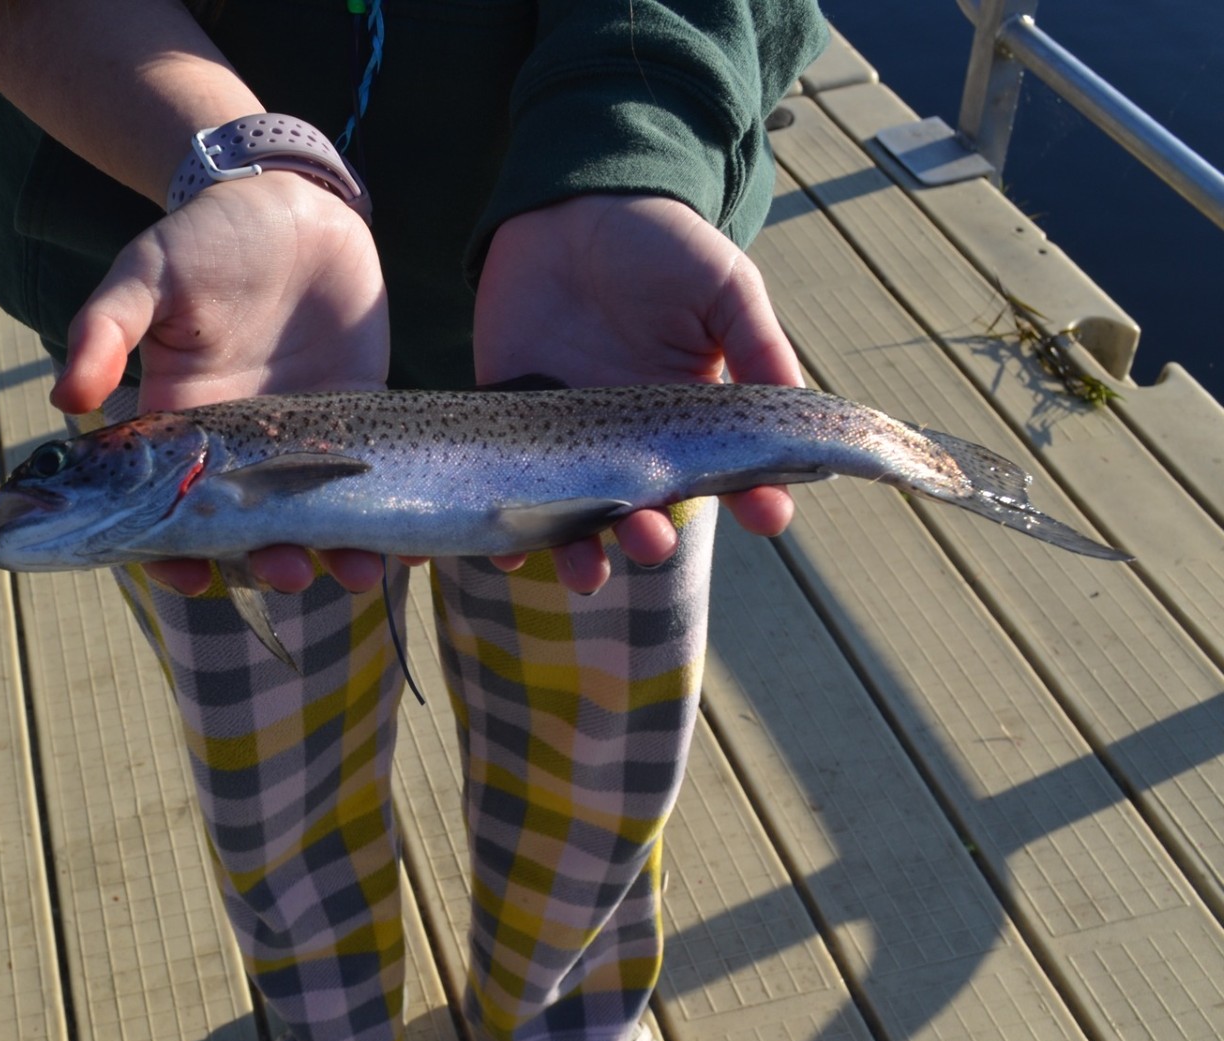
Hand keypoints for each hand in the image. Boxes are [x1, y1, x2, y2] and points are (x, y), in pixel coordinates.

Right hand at [52, 171, 388, 595]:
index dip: (172, 556)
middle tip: (292, 572)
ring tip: (363, 571)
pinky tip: (416, 546)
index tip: (191, 578)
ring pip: (317, 519)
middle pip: (250, 532)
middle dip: (270, 563)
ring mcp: (302, 440)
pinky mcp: (358, 418)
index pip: (167, 513)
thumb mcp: (145, 274)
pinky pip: (375, 481)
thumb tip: (64, 399)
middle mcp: (240, 449)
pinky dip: (396, 519)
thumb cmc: (205, 238)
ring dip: (338, 555)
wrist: (290, 202)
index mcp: (180, 426)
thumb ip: (104, 330)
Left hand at [469, 193, 802, 592]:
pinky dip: (504, 529)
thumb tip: (800, 408)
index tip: (767, 515)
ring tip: (587, 572)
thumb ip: (757, 347)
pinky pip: (506, 488)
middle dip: (651, 538)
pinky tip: (504, 552)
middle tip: (653, 540)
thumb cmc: (659, 244)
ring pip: (576, 520)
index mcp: (691, 417)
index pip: (729, 476)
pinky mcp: (510, 425)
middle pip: (647, 513)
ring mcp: (569, 440)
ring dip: (582, 555)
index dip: (753, 500)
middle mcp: (632, 443)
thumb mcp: (723, 286)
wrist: (570, 205)